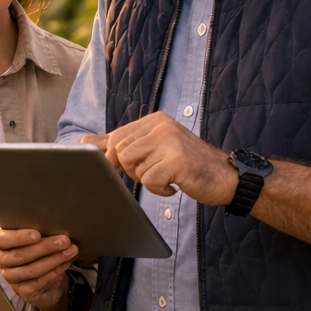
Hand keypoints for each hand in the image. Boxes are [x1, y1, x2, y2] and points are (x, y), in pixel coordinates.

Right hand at [0, 222, 77, 310]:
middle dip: (44, 247)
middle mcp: (2, 259)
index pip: (0, 240)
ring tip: (71, 249)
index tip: (37, 234)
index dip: (18, 237)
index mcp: (0, 240)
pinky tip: (68, 260)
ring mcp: (11, 277)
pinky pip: (41, 281)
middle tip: (64, 240)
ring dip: (54, 259)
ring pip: (32, 269)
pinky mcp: (24, 290)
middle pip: (19, 255)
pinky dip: (57, 269)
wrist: (45, 273)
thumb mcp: (34, 229)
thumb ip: (30, 217)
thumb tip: (36, 203)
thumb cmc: (37, 244)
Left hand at [83, 114, 236, 204]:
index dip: (113, 158)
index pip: (116, 137)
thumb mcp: (154, 149)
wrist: (226, 177)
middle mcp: (161, 126)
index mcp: (155, 120)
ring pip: (132, 166)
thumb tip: (84, 141)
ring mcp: (170, 141)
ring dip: (145, 180)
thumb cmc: (189, 165)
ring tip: (165, 178)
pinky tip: (174, 186)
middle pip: (120, 152)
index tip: (125, 170)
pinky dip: (159, 190)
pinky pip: (149, 180)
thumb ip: (119, 143)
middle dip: (131, 171)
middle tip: (152, 175)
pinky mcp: (177, 161)